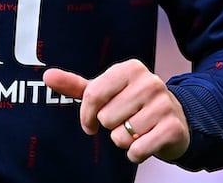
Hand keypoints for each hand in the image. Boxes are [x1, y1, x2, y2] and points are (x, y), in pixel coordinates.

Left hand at [43, 60, 189, 163]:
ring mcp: (164, 104)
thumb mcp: (105, 91)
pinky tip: (144, 142)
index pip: (92, 94)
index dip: (86, 114)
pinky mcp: (173, 128)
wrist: (175, 118)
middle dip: (110, 127)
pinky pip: (138, 150)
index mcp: (130, 69)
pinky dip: (136, 153)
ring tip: (136, 131)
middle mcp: (149, 82)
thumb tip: (47, 75)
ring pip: (121, 136)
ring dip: (124, 140)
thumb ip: (76, 85)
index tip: (89, 123)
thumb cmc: (132, 104)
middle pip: (106, 117)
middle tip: (124, 122)